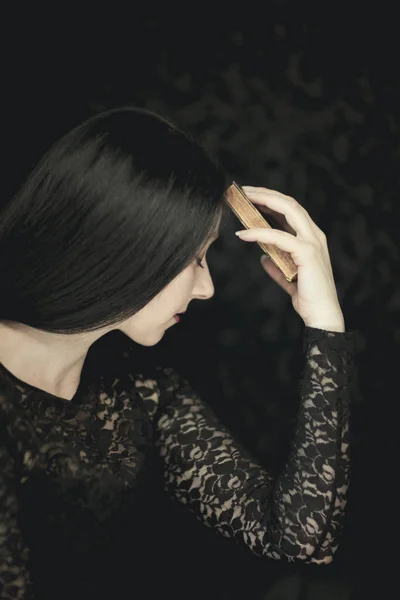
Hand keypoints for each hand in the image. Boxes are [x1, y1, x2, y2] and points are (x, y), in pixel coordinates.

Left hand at [235, 186, 344, 331]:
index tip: (251, 197)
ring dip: (263, 201)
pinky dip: (258, 233)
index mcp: (311, 238)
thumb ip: (277, 266)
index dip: (271, 200)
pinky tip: (242, 234)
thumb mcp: (288, 277)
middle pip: (289, 203)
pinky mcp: (307, 253)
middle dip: (265, 193)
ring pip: (288, 210)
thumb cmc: (308, 297)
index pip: (291, 210)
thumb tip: (263, 258)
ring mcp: (312, 242)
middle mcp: (314, 235)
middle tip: (243, 190)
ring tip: (242, 200)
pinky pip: (278, 237)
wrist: (321, 315)